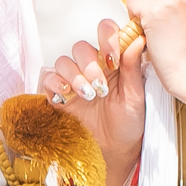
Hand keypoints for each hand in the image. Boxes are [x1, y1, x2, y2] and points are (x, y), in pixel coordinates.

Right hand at [43, 22, 147, 185]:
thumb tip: (137, 39)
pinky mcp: (59, 96)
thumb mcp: (135, 97)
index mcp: (113, 62)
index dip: (107, 38)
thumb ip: (133, 68)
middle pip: (81, 47)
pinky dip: (56, 84)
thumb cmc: (128, 126)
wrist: (113, 152)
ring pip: (64, 61)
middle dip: (89, 64)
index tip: (113, 57)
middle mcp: (92, 67)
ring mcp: (73, 81)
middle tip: (100, 87)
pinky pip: (48, 78)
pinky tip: (68, 97)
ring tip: (89, 96)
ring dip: (75, 76)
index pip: (106, 33)